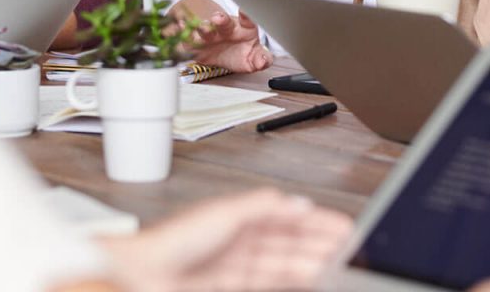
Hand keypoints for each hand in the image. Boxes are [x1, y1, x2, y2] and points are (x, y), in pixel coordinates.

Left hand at [102, 188, 352, 291]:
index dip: (317, 222)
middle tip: (350, 250)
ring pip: (284, 262)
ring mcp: (237, 262)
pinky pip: (269, 279)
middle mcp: (241, 237)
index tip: (344, 227)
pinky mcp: (231, 284)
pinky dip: (290, 278)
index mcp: (241, 214)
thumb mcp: (225, 214)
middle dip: (320, 243)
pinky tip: (308, 278)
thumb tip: (298, 205)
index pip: (289, 217)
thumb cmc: (172, 240)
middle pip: (290, 241)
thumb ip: (265, 208)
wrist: (139, 272)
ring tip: (336, 267)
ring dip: (310, 263)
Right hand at [191, 9, 270, 72]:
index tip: (245, 10)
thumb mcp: (256, 57)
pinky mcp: (197, 44)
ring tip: (200, 27)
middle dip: (220, 19)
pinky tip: (180, 28)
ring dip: (202, 27)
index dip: (247, 14)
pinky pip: (189, 38)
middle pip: (223, 21)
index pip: (247, 19)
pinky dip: (183, 33)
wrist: (228, 55)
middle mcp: (226, 28)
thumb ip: (262, 58)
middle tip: (218, 18)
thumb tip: (263, 61)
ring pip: (205, 28)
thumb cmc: (244, 52)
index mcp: (244, 28)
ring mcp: (211, 34)